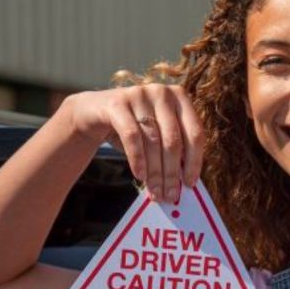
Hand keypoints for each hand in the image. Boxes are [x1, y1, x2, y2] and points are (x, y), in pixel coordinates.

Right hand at [64, 84, 203, 201]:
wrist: (94, 112)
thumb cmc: (134, 127)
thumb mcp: (158, 135)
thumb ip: (174, 150)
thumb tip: (185, 183)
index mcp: (180, 98)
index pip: (195, 133)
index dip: (194, 160)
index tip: (190, 184)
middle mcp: (162, 92)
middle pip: (173, 140)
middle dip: (172, 172)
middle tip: (170, 196)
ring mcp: (139, 94)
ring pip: (153, 141)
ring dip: (155, 172)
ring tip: (155, 192)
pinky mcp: (117, 102)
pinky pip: (132, 136)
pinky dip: (138, 159)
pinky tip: (140, 176)